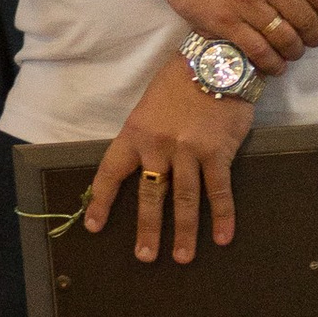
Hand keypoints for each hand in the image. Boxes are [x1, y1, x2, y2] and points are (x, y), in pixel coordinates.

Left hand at [84, 49, 256, 263]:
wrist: (216, 58)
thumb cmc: (180, 80)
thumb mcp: (149, 105)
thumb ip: (144, 136)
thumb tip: (141, 167)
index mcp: (135, 133)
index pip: (111, 171)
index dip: (102, 201)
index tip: (95, 226)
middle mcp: (159, 146)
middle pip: (151, 195)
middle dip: (148, 229)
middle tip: (145, 256)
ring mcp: (190, 151)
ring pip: (185, 200)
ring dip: (184, 232)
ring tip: (182, 257)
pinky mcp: (218, 153)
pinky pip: (219, 191)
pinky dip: (222, 216)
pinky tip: (222, 237)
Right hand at [146, 0, 317, 72]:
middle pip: (305, 18)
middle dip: (316, 35)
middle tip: (315, 40)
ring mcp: (241, 2)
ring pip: (283, 38)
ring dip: (295, 51)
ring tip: (294, 51)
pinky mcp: (221, 21)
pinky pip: (256, 50)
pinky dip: (271, 62)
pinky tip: (275, 64)